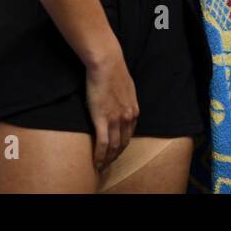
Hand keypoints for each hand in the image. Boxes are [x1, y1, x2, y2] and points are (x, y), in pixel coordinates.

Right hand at [84, 48, 138, 172]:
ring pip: (113, 147)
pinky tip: (95, 162)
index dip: (123, 145)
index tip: (116, 151)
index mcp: (134, 110)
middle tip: (108, 164)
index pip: (129, 134)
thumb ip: (125, 100)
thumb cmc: (114, 72)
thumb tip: (121, 104)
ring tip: (101, 166)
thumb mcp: (126, 88)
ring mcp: (116, 119)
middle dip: (116, 156)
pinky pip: (102, 143)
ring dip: (107, 159)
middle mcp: (128, 117)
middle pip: (123, 143)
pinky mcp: (102, 119)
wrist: (107, 63)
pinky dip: (100, 155)